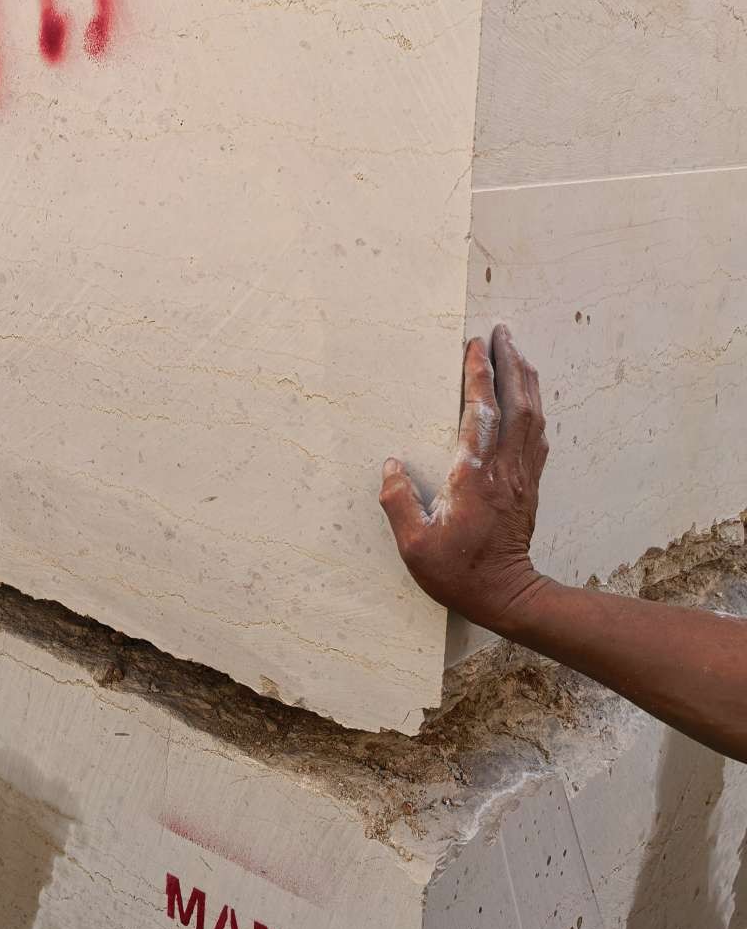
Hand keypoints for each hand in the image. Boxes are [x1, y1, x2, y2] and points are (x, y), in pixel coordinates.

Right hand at [379, 324, 550, 633]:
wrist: (508, 597)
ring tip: (515, 349)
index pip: (480, 416)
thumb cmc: (458, 573)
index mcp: (475, 480)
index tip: (473, 346)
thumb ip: (399, 502)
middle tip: (499, 331)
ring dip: (525, 378)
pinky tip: (528, 394)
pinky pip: (538, 435)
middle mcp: (505, 471)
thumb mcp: (414, 547)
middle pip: (515, 405)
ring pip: (533, 415)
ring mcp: (523, 476)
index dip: (478, 378)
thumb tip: (391, 465)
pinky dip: (534, 406)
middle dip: (508, 363)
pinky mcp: (530, 484)